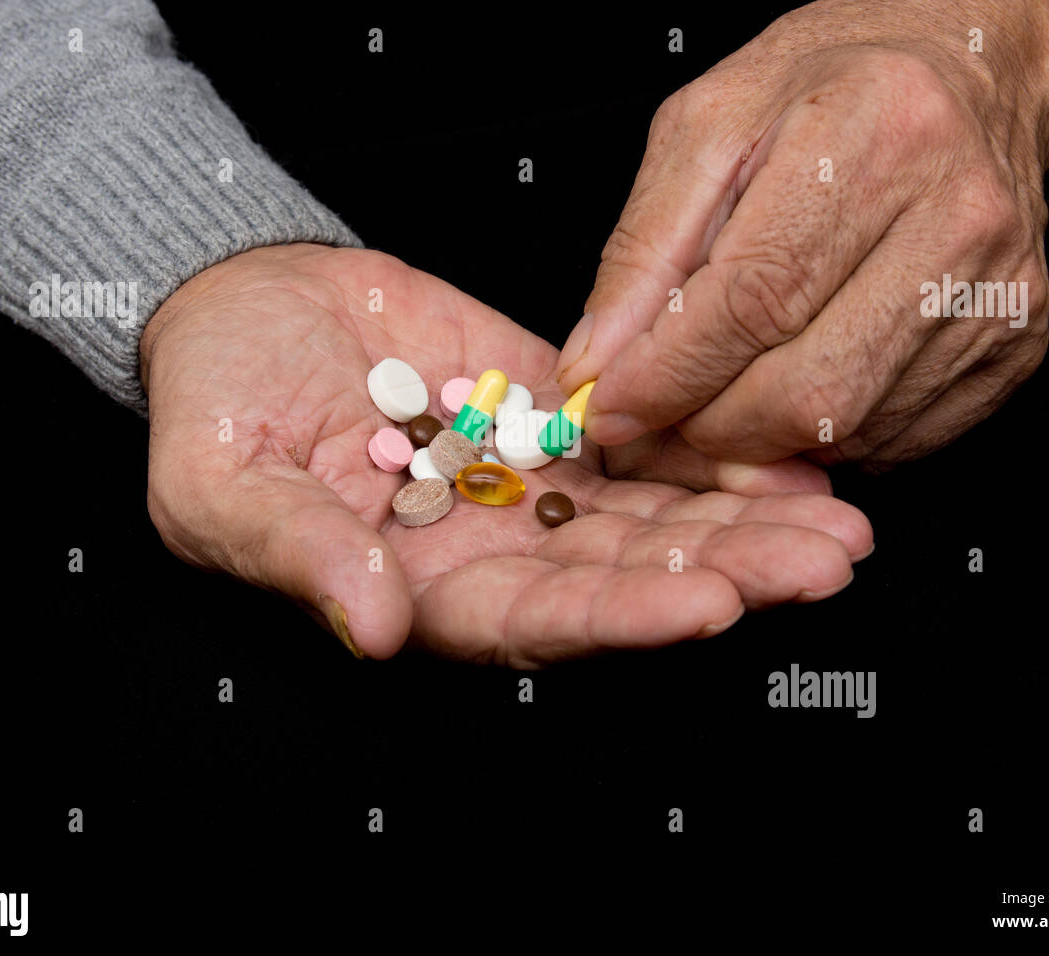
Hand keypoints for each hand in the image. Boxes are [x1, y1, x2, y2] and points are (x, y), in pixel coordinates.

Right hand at [140, 243, 871, 666]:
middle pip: (621, 578)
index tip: (709, 604)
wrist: (243, 307)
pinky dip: (710, 450)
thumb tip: (373, 630)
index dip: (621, 618)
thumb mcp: (220, 486)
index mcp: (416, 589)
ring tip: (837, 523)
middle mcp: (489, 547)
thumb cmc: (211, 403)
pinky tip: (784, 454)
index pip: (532, 622)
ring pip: (650, 515)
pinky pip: (641, 439)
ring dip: (743, 521)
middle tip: (824, 565)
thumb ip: (299, 555)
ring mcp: (527, 481)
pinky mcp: (550, 412)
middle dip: (726, 574)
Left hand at [557, 0, 1048, 468]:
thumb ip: (640, 251)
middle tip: (664, 413)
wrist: (969, 72)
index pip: (754, 298)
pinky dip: (824, 436)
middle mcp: (957, 216)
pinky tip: (799, 382)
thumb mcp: (706, 131)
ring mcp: (998, 292)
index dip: (669, 375)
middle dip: (709, 425)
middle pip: (807, 387)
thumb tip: (595, 364)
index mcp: (875, 135)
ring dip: (761, 439)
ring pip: (848, 426)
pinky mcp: (1015, 347)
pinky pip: (895, 440)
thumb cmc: (831, 89)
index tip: (611, 410)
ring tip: (725, 394)